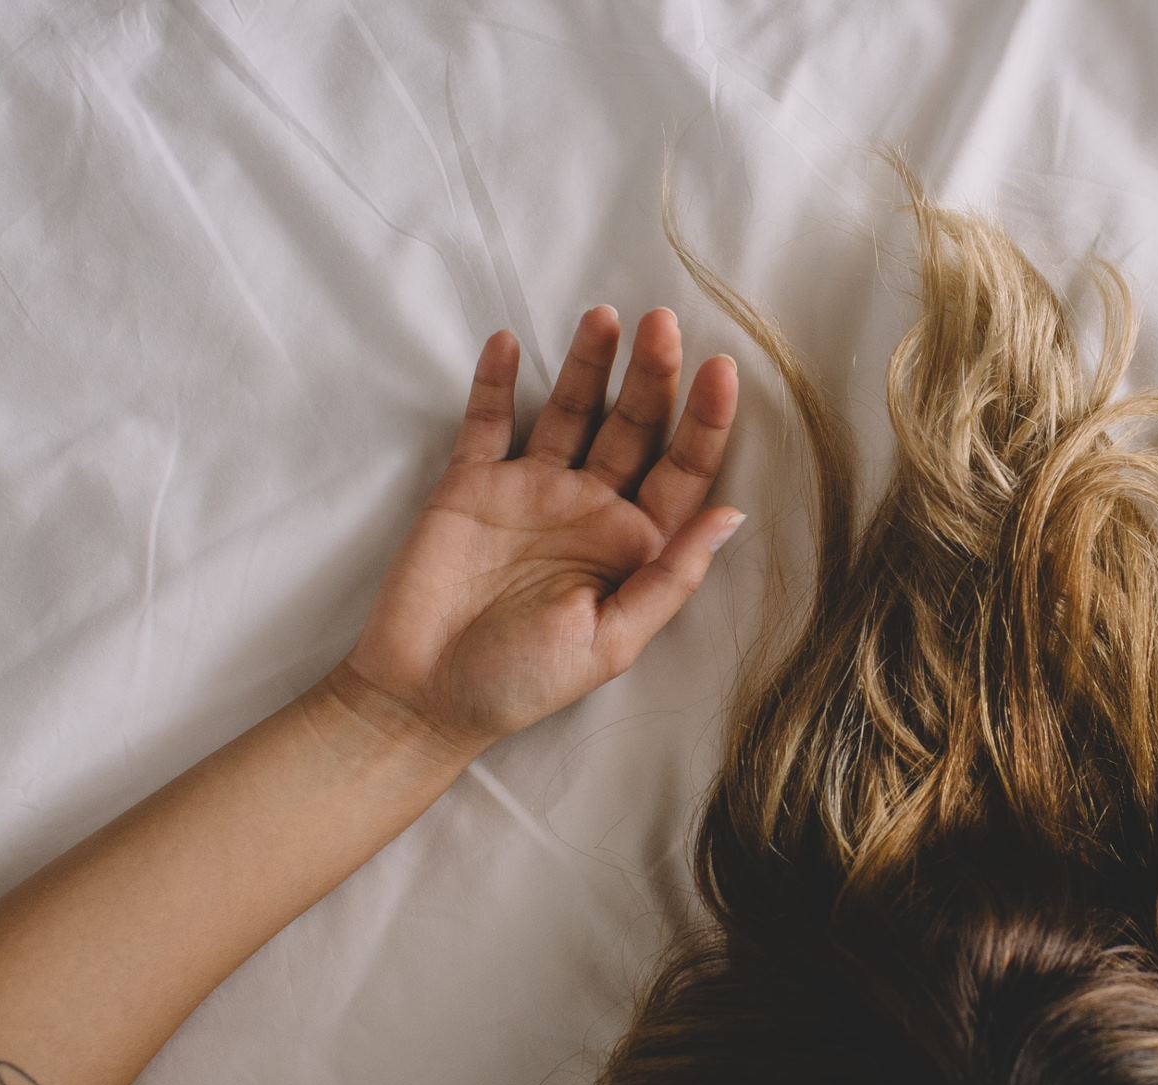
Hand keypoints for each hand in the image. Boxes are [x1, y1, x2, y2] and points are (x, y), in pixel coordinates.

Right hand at [332, 306, 745, 763]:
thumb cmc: (523, 682)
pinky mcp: (471, 485)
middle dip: (651, 376)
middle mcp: (590, 508)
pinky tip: (508, 342)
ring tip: (604, 315)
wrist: (424, 696)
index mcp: (634, 545)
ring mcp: (531, 490)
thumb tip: (733, 516)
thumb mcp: (611, 642)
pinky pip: (486, 422)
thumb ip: (669, 579)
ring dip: (587, 364)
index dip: (705, 422)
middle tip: (663, 323)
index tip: (721, 369)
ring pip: (569, 411)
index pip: (682, 471)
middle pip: (632, 427)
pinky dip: (495, 381)